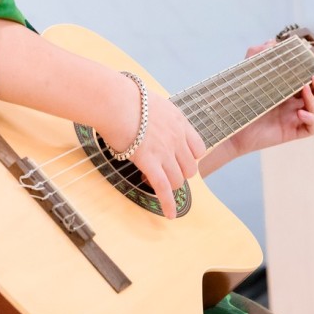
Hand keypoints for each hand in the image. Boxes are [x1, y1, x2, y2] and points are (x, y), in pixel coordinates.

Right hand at [124, 95, 206, 219]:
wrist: (115, 101)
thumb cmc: (124, 98)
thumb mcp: (151, 102)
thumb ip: (156, 115)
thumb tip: (146, 120)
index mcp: (179, 122)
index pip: (198, 148)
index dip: (189, 158)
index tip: (179, 160)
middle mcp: (177, 138)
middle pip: (190, 168)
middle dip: (179, 174)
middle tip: (165, 173)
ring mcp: (165, 152)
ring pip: (178, 180)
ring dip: (169, 186)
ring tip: (157, 185)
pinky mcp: (150, 163)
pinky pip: (163, 188)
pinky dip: (168, 204)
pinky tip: (170, 214)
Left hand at [226, 39, 313, 155]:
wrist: (228, 124)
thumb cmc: (238, 101)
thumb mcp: (248, 74)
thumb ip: (258, 55)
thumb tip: (271, 42)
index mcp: (286, 91)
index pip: (309, 83)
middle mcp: (293, 104)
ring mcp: (293, 119)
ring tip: (305, 91)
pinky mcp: (291, 132)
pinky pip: (311, 128)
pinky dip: (312, 120)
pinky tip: (301, 113)